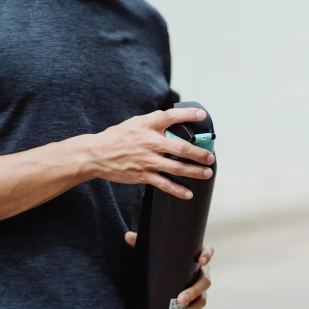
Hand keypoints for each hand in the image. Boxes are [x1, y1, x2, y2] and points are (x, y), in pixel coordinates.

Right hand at [89, 108, 214, 199]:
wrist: (97, 154)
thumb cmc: (117, 137)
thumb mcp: (136, 122)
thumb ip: (155, 120)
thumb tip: (174, 119)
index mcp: (148, 127)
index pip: (171, 117)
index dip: (188, 115)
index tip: (203, 116)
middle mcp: (150, 143)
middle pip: (181, 148)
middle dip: (199, 153)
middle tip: (210, 157)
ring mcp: (147, 161)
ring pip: (176, 168)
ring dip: (194, 172)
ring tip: (206, 173)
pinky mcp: (143, 175)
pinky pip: (164, 184)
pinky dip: (177, 190)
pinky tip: (188, 194)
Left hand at [125, 231, 213, 308]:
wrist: (166, 273)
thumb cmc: (163, 257)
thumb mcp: (154, 249)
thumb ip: (142, 242)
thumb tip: (127, 236)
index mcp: (195, 256)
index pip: (208, 252)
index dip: (207, 255)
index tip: (200, 260)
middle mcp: (202, 272)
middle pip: (205, 281)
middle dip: (194, 291)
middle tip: (180, 298)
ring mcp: (200, 289)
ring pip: (203, 300)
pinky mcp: (196, 301)